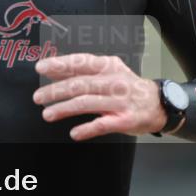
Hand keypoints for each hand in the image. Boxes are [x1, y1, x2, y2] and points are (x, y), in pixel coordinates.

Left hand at [33, 53, 166, 140]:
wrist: (158, 104)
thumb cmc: (127, 87)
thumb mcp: (109, 71)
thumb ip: (82, 71)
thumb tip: (53, 71)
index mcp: (108, 67)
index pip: (81, 62)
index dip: (60, 64)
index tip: (41, 68)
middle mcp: (114, 82)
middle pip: (81, 84)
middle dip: (56, 90)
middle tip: (38, 96)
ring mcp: (120, 102)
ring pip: (88, 103)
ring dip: (65, 109)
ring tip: (47, 114)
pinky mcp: (125, 120)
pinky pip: (103, 125)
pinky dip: (87, 129)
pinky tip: (74, 133)